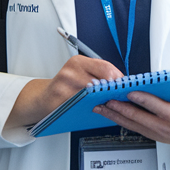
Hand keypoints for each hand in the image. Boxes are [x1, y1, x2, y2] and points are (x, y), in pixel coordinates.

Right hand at [5, 55, 122, 129]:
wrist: (44, 99)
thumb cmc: (66, 87)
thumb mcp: (80, 74)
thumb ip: (98, 74)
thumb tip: (121, 81)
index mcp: (78, 62)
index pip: (106, 67)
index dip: (118, 78)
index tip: (125, 86)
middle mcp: (71, 71)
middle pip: (101, 81)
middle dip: (112, 90)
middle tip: (120, 97)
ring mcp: (65, 85)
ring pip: (94, 94)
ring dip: (104, 100)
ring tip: (109, 103)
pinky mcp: (61, 99)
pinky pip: (83, 104)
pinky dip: (92, 107)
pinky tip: (96, 108)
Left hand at [95, 81, 169, 157]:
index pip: (155, 107)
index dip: (141, 99)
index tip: (129, 91)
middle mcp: (163, 127)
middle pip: (137, 117)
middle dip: (119, 108)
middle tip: (105, 99)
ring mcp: (156, 133)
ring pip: (131, 124)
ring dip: (114, 115)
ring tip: (100, 107)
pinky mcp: (153, 135)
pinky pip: (133, 127)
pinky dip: (120, 120)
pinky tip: (110, 114)